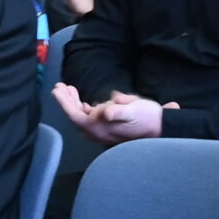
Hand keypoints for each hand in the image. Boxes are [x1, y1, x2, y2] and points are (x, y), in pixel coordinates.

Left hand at [51, 83, 167, 146]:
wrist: (161, 128)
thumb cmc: (147, 117)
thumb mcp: (134, 110)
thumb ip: (119, 110)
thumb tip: (106, 111)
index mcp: (100, 128)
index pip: (75, 115)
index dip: (64, 102)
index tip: (56, 89)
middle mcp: (98, 132)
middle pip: (75, 116)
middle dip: (66, 101)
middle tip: (60, 86)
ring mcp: (102, 131)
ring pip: (81, 118)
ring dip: (74, 103)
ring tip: (70, 89)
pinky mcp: (108, 128)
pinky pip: (90, 119)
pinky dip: (84, 109)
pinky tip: (85, 102)